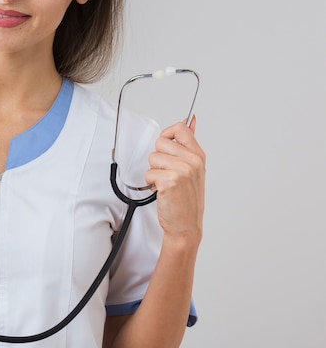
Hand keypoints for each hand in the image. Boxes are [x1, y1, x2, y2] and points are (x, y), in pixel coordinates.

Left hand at [144, 117, 205, 244]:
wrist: (185, 225)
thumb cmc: (187, 199)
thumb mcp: (194, 169)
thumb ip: (189, 145)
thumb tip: (190, 121)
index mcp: (198, 155)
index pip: (180, 128)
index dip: (167, 134)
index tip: (166, 147)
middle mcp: (192, 161)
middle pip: (160, 142)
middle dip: (158, 158)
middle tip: (167, 173)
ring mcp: (182, 171)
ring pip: (152, 157)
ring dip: (154, 172)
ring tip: (165, 183)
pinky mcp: (170, 181)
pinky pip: (149, 173)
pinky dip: (151, 183)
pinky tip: (161, 191)